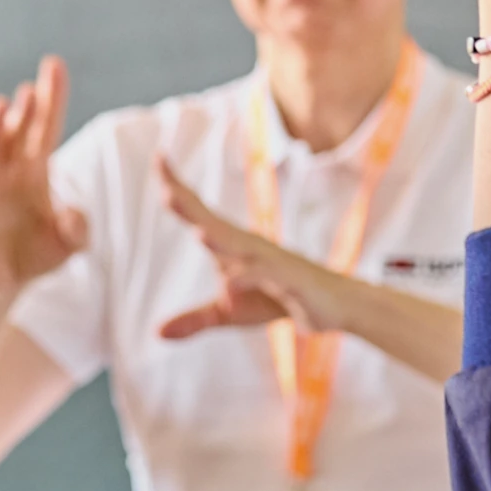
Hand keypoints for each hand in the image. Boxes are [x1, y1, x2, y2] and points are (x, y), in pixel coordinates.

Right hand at [0, 57, 89, 308]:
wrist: (0, 285)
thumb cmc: (33, 257)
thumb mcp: (65, 246)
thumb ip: (76, 232)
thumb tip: (74, 214)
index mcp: (33, 169)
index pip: (44, 126)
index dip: (50, 96)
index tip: (54, 65)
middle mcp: (4, 168)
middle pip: (14, 131)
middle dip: (23, 111)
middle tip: (32, 92)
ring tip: (2, 110)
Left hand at [154, 156, 337, 339]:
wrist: (335, 305)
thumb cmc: (278, 300)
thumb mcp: (229, 314)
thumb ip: (194, 320)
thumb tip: (156, 333)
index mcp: (231, 246)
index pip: (199, 213)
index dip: (176, 186)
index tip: (158, 157)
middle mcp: (248, 246)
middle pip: (211, 221)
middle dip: (187, 201)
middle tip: (162, 175)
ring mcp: (271, 263)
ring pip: (238, 247)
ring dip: (217, 238)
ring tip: (195, 231)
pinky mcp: (291, 283)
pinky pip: (268, 277)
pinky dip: (250, 277)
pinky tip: (232, 280)